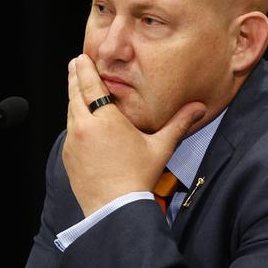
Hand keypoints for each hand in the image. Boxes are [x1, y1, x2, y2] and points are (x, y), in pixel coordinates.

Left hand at [63, 54, 205, 215]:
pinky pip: (69, 131)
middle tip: (75, 64)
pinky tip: (80, 120)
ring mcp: (73, 142)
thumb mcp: (161, 147)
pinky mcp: (68, 156)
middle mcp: (85, 127)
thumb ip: (178, 124)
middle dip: (75, 77)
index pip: (91, 85)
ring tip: (77, 89)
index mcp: (106, 120)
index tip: (81, 58)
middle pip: (75, 94)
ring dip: (73, 98)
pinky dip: (73, 120)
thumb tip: (198, 107)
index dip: (85, 69)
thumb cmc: (138, 178)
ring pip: (70, 112)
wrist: (115, 209)